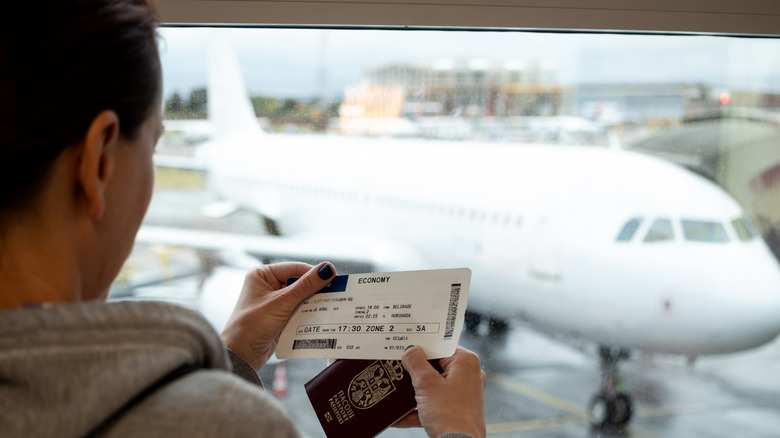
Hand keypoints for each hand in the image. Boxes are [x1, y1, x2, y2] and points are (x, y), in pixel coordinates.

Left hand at [220, 262, 335, 369]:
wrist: (240, 357)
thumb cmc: (251, 326)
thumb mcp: (281, 303)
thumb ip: (306, 286)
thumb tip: (327, 270)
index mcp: (262, 274)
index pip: (295, 268)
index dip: (314, 273)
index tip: (333, 278)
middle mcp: (268, 285)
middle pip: (299, 283)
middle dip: (315, 290)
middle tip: (335, 293)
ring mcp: (274, 302)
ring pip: (301, 298)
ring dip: (313, 304)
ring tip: (331, 306)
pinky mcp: (279, 316)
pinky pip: (299, 311)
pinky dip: (308, 314)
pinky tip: (320, 317)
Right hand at [396, 346, 485, 437]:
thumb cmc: (450, 415)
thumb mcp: (426, 384)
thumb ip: (415, 363)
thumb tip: (410, 350)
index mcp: (465, 362)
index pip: (440, 346)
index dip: (421, 346)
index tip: (404, 346)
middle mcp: (467, 375)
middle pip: (435, 366)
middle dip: (415, 370)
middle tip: (397, 367)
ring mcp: (462, 394)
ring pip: (433, 386)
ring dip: (414, 391)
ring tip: (395, 389)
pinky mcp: (456, 410)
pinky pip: (434, 404)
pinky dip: (418, 409)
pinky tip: (398, 416)